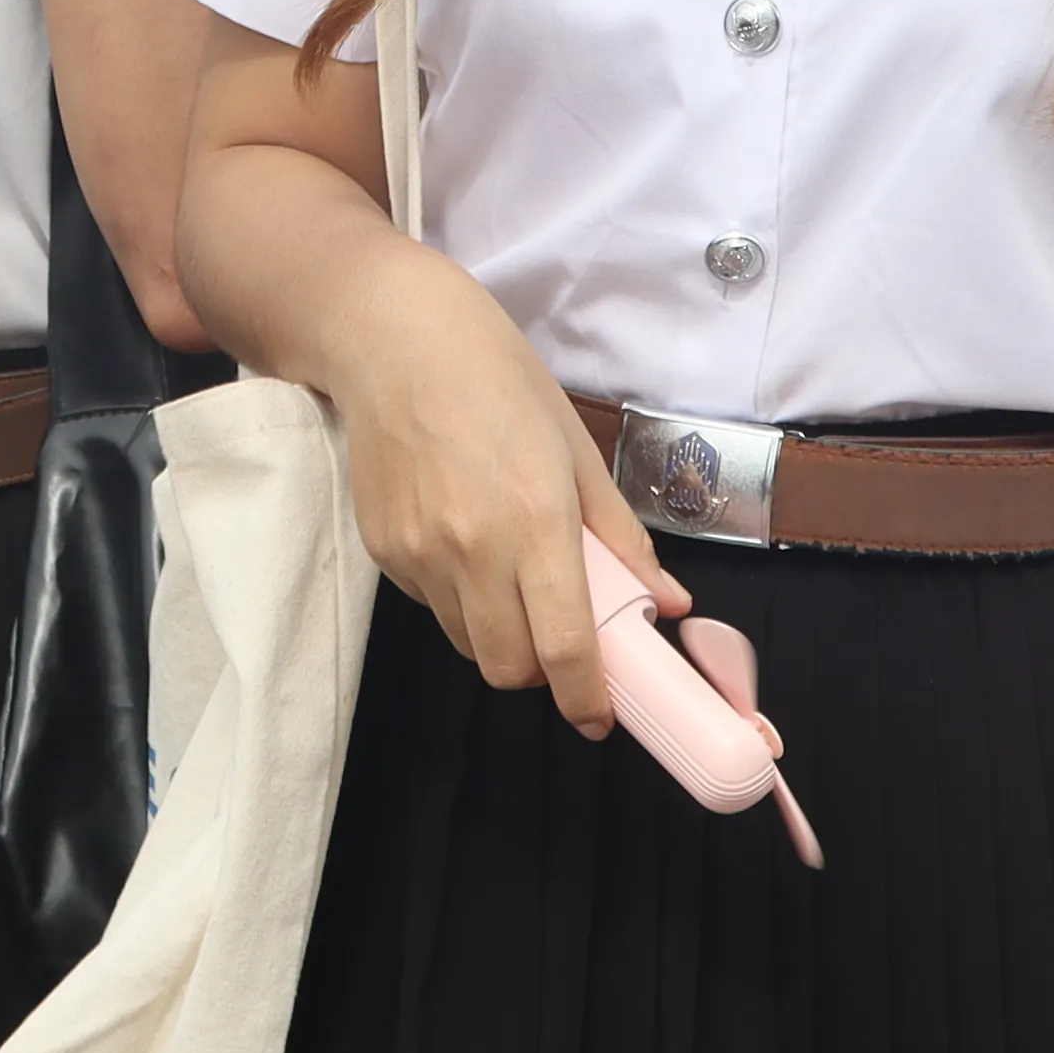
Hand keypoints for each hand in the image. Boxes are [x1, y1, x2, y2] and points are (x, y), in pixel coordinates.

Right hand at [335, 264, 674, 736]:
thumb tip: (670, 602)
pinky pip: (431, 606)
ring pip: (467, 643)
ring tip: (510, 577)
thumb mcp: (577, 448)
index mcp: (535, 521)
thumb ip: (621, 536)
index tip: (601, 715)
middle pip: (508, 669)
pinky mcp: (383, 551)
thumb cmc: (496, 378)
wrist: (392, 338)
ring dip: (499, 635)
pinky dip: (457, 598)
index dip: (587, 698)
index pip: (563, 648)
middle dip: (541, 673)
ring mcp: (419, 554)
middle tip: (560, 638)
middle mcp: (472, 549)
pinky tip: (464, 540)